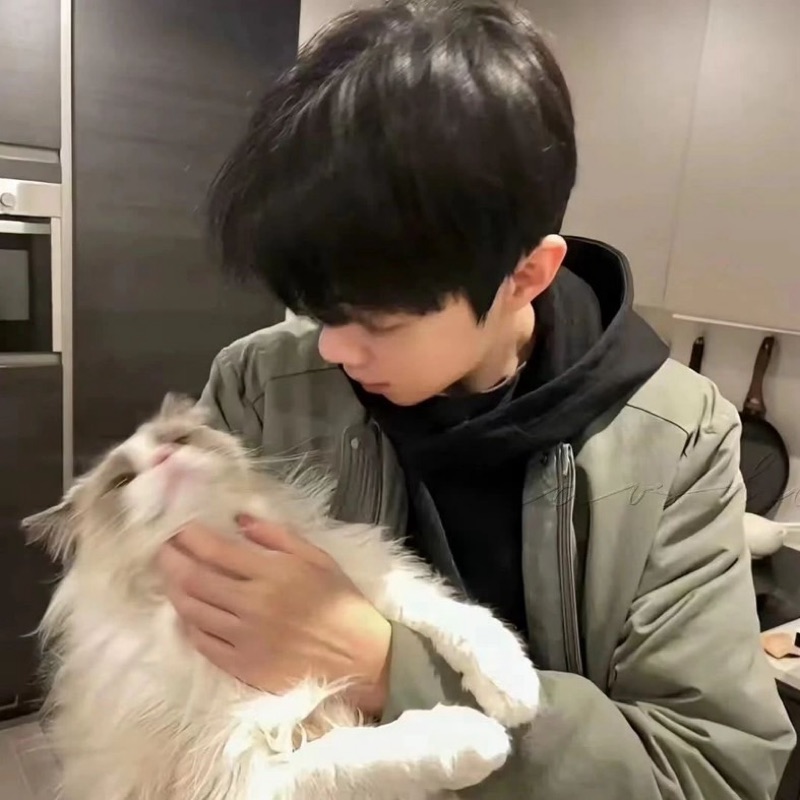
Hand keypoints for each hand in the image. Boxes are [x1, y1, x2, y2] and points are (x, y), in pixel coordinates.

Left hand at [155, 516, 391, 717]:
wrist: (360, 658)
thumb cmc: (342, 603)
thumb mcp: (318, 557)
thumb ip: (277, 536)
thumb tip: (239, 519)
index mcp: (273, 573)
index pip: (216, 550)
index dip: (190, 537)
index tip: (178, 528)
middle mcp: (253, 604)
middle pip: (195, 578)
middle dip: (172, 559)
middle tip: (161, 548)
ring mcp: (244, 638)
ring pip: (193, 610)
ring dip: (174, 590)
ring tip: (168, 576)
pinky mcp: (242, 666)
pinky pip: (203, 643)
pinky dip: (189, 625)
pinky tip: (186, 613)